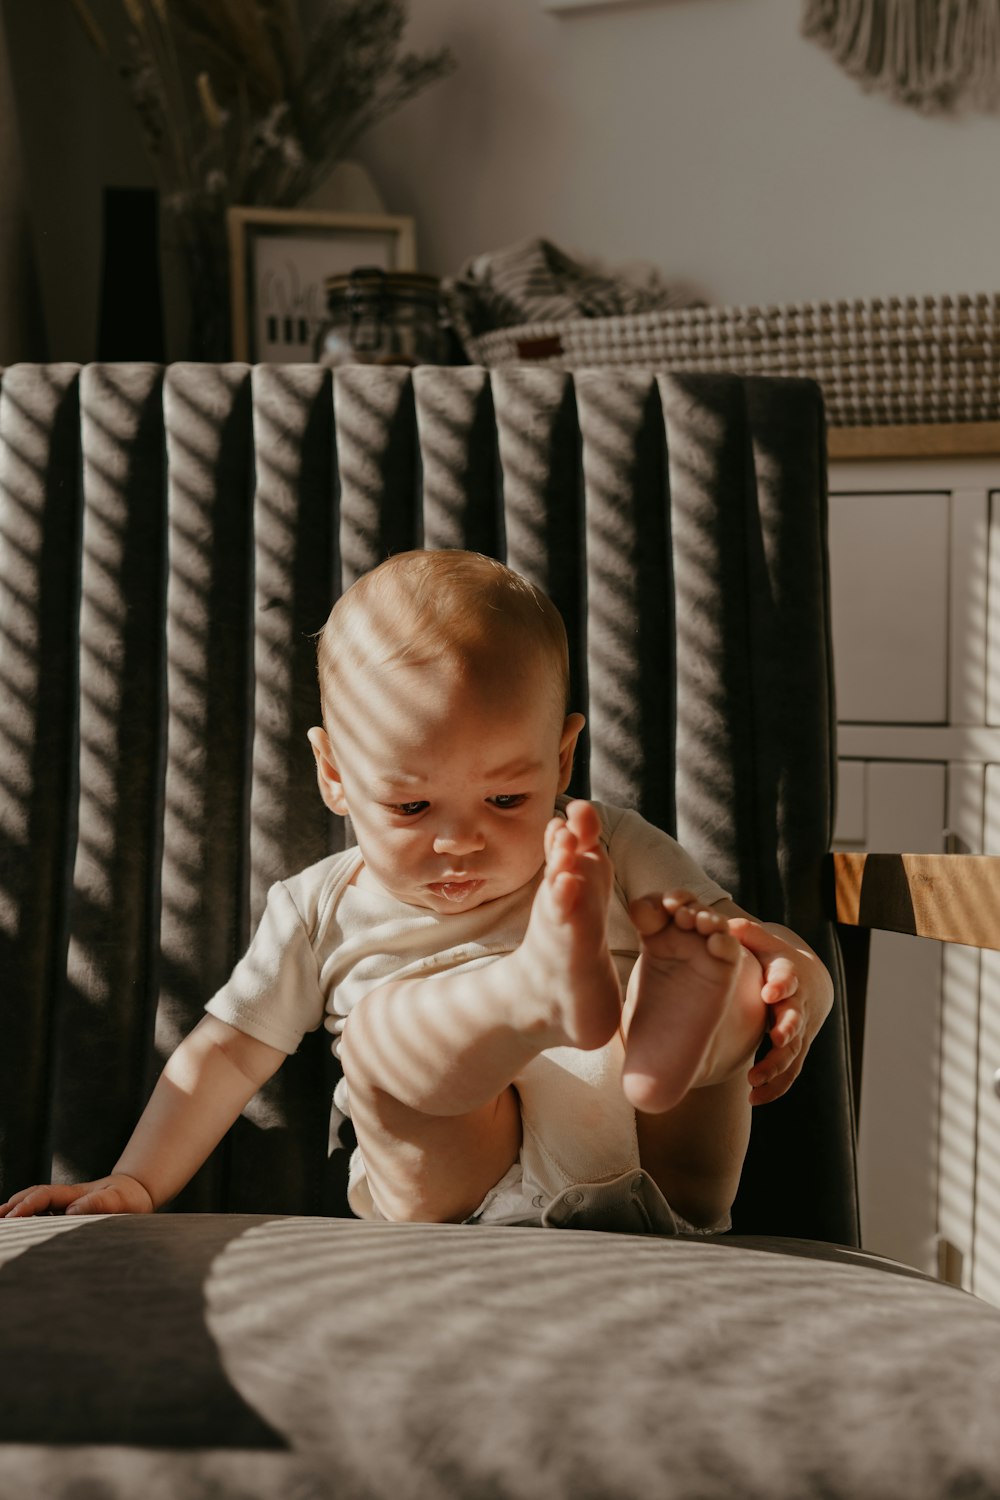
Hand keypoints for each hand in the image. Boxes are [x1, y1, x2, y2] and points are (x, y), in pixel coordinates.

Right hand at [0, 1173, 153, 1218]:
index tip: (12, 1216)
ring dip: (17, 1211)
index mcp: (75, 1194)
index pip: (44, 1196)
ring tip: (1, 1223)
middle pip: (33, 1196)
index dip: (27, 1205)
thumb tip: (72, 1210)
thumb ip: (99, 1203)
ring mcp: (66, 1204)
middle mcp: (66, 1197)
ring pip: (36, 1204)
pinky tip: (19, 1228)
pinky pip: (43, 1212)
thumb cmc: (128, 1198)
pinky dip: (28, 1218)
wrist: (136, 1192)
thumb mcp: (120, 1200)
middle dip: (14, 1206)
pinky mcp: (68, 1212)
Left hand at [726, 917, 832, 1105]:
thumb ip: (746, 934)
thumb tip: (726, 925)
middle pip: (796, 1018)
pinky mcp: (795, 1051)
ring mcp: (798, 1031)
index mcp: (788, 976)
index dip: (781, 984)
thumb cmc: (774, 958)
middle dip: (787, 1028)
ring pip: (793, 1051)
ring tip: (754, 1078)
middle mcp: (797, 1005)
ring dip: (776, 1065)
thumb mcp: (763, 942)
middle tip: (775, 1038)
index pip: (788, 978)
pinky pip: (789, 1073)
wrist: (807, 980)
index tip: (769, 992)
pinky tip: (754, 1098)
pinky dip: (774, 1087)